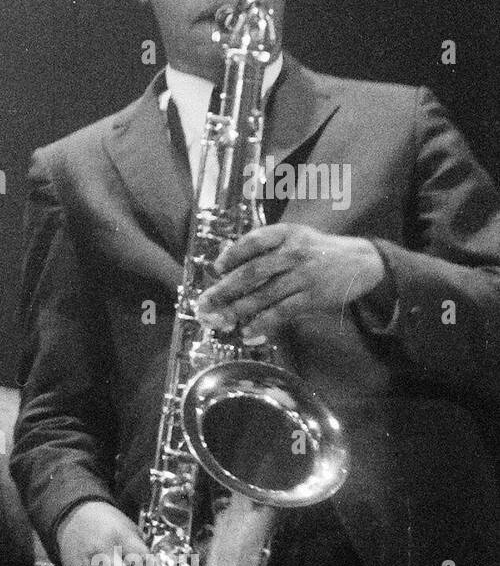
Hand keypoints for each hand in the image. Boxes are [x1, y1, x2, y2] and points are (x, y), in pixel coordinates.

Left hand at [197, 224, 385, 338]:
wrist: (361, 262)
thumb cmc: (317, 251)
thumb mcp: (295, 237)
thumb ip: (266, 248)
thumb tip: (226, 265)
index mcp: (286, 233)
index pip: (254, 241)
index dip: (232, 254)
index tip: (215, 268)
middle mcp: (294, 252)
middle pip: (252, 272)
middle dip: (224, 290)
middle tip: (204, 303)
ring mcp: (304, 275)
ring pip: (264, 295)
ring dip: (237, 310)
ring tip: (218, 321)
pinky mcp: (312, 296)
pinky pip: (282, 312)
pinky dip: (263, 323)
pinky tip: (246, 332)